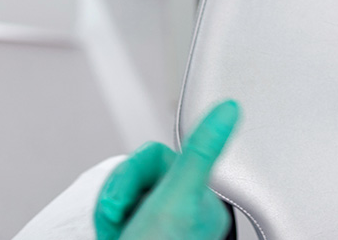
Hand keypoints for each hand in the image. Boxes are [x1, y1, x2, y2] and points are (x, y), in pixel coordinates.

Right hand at [94, 101, 239, 239]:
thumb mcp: (176, 201)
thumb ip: (200, 153)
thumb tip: (229, 110)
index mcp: (204, 203)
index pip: (162, 156)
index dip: (138, 171)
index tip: (132, 194)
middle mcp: (184, 215)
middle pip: (139, 174)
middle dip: (119, 194)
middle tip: (118, 222)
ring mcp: (159, 228)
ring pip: (123, 194)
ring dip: (110, 213)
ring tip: (116, 235)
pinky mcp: (139, 236)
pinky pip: (115, 215)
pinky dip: (107, 225)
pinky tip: (113, 238)